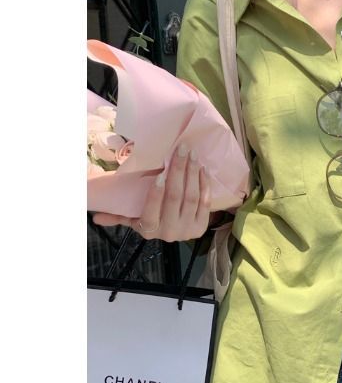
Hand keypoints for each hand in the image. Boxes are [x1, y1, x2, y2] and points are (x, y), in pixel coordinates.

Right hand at [91, 143, 211, 241]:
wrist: (177, 232)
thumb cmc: (152, 219)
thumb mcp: (134, 219)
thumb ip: (117, 215)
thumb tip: (95, 216)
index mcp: (149, 229)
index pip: (151, 211)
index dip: (156, 194)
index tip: (159, 174)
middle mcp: (169, 232)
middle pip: (175, 198)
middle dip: (179, 171)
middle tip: (182, 150)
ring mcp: (187, 230)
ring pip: (192, 198)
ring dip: (192, 174)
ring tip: (192, 155)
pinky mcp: (201, 226)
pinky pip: (205, 202)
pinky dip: (203, 184)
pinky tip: (201, 169)